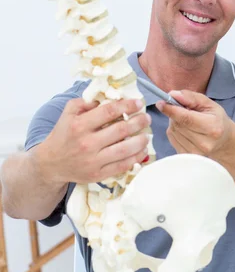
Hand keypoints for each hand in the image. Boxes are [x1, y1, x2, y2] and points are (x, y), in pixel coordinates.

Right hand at [36, 98, 150, 184]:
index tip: (139, 103)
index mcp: (79, 126)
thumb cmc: (63, 135)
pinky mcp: (98, 174)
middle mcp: (87, 143)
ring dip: (141, 141)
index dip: (127, 106)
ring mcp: (93, 161)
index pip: (109, 112)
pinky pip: (123, 166)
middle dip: (139, 122)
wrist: (50, 164)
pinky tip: (143, 150)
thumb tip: (109, 97)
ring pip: (125, 150)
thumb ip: (86, 102)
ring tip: (147, 135)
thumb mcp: (69, 113)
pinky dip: (137, 158)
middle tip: (147, 118)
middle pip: (121, 130)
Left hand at [156, 90, 234, 157]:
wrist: (224, 140)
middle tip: (183, 110)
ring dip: (175, 123)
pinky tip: (186, 130)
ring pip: (173, 131)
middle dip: (175, 114)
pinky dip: (175, 131)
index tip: (161, 103)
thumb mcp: (209, 104)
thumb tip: (172, 95)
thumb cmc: (217, 119)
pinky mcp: (188, 156)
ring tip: (188, 121)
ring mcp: (195, 153)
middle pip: (178, 124)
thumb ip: (191, 97)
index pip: (186, 118)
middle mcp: (204, 143)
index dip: (171, 110)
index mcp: (212, 127)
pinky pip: (172, 139)